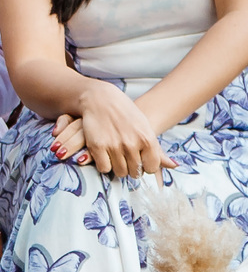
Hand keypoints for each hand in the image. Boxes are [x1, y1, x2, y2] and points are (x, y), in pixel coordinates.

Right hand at [52, 85, 175, 177]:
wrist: (100, 98)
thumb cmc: (125, 114)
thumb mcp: (145, 128)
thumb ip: (158, 150)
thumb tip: (174, 166)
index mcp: (147, 138)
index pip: (151, 168)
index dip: (145, 165)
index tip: (139, 158)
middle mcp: (132, 143)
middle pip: (135, 173)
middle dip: (130, 167)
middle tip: (125, 155)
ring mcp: (114, 145)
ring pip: (119, 172)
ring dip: (117, 166)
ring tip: (114, 153)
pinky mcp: (97, 146)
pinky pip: (104, 168)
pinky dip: (103, 163)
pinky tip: (104, 153)